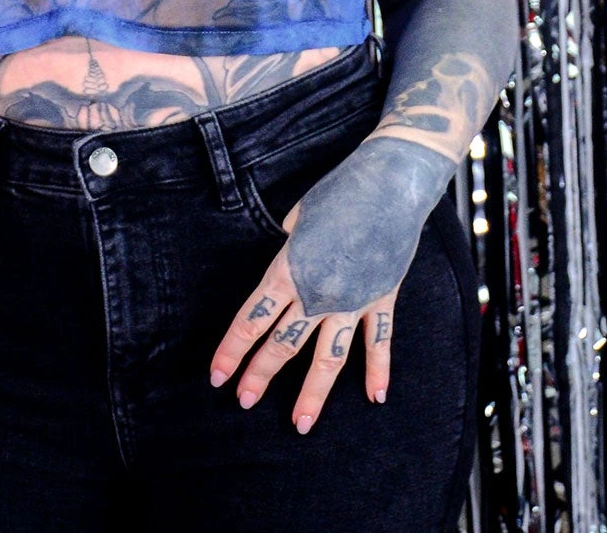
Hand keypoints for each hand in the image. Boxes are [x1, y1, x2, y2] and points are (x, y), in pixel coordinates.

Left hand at [208, 134, 455, 432]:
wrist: (389, 184)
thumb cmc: (337, 192)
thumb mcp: (297, 217)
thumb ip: (289, 251)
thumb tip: (286, 268)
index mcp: (289, 271)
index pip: (252, 320)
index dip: (232, 350)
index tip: (217, 376)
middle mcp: (317, 294)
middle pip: (283, 344)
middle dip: (260, 375)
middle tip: (244, 401)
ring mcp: (353, 301)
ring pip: (328, 358)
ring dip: (313, 393)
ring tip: (301, 423)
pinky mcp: (382, 298)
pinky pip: (378, 342)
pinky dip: (378, 371)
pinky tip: (374, 398)